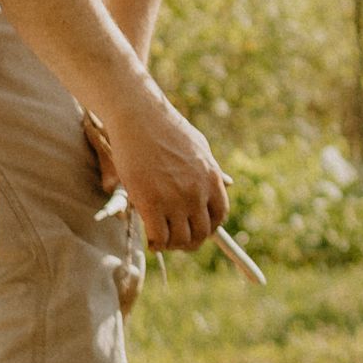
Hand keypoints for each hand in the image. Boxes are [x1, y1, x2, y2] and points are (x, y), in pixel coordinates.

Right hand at [87, 92, 227, 252]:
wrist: (140, 117)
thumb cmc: (165, 129)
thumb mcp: (198, 148)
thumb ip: (208, 172)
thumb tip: (222, 185)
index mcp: (211, 179)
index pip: (219, 217)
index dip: (208, 229)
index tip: (195, 230)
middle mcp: (197, 192)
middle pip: (201, 233)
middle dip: (189, 242)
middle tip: (175, 240)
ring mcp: (175, 199)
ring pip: (180, 240)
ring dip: (171, 245)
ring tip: (161, 239)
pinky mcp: (151, 202)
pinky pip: (159, 237)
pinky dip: (155, 243)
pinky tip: (150, 239)